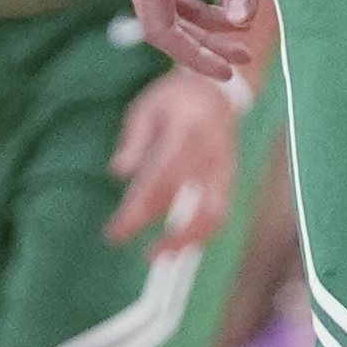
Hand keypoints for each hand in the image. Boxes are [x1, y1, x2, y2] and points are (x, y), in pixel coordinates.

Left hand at [104, 68, 242, 257]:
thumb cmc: (173, 99)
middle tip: (136, 252)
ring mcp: (223, 168)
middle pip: (184, 202)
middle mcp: (207, 154)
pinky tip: (182, 246)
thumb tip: (118, 174)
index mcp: (182, 133)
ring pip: (212, 214)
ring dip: (188, 241)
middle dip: (159, 232)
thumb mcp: (145, 109)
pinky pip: (220, 213)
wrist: (215, 88)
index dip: (137, 210)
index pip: (158, 179)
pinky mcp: (231, 179)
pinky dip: (202, 234)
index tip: (115, 233)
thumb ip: (133, 142)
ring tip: (162, 257)